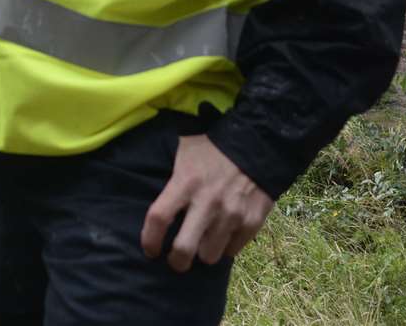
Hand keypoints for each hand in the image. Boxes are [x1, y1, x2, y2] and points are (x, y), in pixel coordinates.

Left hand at [140, 134, 272, 271]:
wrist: (255, 144)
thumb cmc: (212, 147)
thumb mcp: (184, 150)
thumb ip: (172, 175)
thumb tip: (153, 188)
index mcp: (185, 182)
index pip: (159, 217)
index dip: (150, 239)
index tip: (150, 249)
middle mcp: (207, 202)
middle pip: (184, 248)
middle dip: (177, 261)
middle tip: (176, 259)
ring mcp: (230, 215)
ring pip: (209, 256)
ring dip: (204, 252)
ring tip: (203, 242)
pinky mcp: (251, 223)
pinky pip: (232, 250)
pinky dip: (225, 246)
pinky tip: (223, 234)